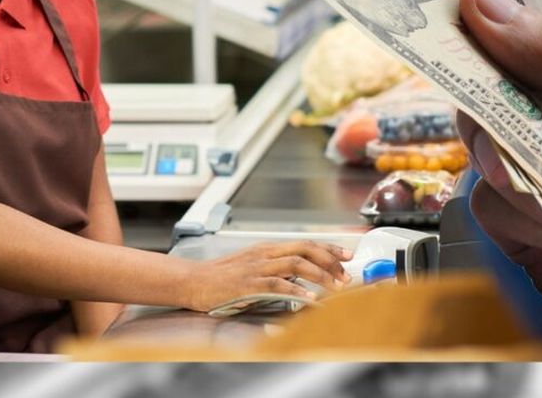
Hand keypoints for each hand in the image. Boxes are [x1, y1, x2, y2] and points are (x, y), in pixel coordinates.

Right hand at [184, 241, 352, 312]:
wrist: (194, 281)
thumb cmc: (221, 278)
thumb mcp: (252, 267)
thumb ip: (275, 270)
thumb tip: (301, 278)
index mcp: (268, 248)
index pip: (305, 243)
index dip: (329, 248)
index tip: (348, 255)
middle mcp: (266, 253)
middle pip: (305, 249)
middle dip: (330, 260)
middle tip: (346, 275)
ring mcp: (257, 267)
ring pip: (296, 264)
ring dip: (319, 275)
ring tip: (334, 287)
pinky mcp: (249, 283)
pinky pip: (278, 284)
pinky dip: (296, 290)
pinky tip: (309, 298)